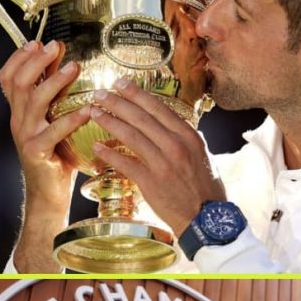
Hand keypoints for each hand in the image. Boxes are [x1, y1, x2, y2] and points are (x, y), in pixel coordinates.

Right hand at [0, 40, 86, 213]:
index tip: (37, 42)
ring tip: (74, 68)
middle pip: (19, 83)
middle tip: (55, 46)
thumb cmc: (57, 155)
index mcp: (19, 111)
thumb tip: (66, 61)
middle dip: (36, 61)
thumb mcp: (53, 120)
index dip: (18, 57)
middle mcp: (18, 120)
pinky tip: (88, 110)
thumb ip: (56, 94)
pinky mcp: (37, 152)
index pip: (7, 78)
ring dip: (54, 82)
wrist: (48, 194)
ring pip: (34, 101)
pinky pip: (53, 131)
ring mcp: (26, 136)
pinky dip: (71, 119)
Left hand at [88, 78, 224, 235]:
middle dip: (118, 102)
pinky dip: (109, 154)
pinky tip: (96, 146)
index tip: (121, 83)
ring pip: (131, 136)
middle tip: (99, 93)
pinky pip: (125, 163)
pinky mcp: (151, 182)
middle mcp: (176, 146)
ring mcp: (163, 164)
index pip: (159, 108)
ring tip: (93, 112)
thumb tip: (168, 122)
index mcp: (188, 136)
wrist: (206, 218)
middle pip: (141, 118)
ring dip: (109, 122)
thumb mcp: (201, 154)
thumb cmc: (204, 187)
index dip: (137, 94)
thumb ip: (183, 137)